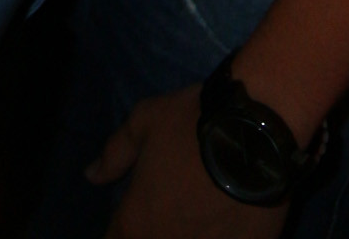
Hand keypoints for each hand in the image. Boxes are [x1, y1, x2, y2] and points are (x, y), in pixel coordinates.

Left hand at [91, 86, 284, 238]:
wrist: (256, 132)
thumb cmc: (193, 124)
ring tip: (200, 215)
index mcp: (136, 224)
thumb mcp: (145, 121)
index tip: (136, 217)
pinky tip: (225, 224)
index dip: (123, 231)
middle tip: (174, 209)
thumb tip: (92, 175)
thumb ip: (115, 152)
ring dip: (188, 234)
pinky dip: (220, 238)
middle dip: (156, 232)